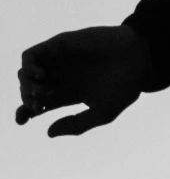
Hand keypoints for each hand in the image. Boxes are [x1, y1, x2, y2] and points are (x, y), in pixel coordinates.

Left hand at [16, 25, 150, 135]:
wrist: (139, 58)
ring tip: (38, 92)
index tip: (22, 120)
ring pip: (26, 73)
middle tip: (36, 105)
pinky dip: (28, 66)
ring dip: (24, 84)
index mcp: (68, 94)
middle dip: (26, 100)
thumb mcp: (103, 114)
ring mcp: (57, 61)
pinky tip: (40, 76)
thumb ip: (76, 124)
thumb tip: (48, 132)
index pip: (37, 104)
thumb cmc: (125, 86)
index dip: (25, 112)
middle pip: (28, 90)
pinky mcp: (58, 46)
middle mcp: (60, 77)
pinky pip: (31, 55)